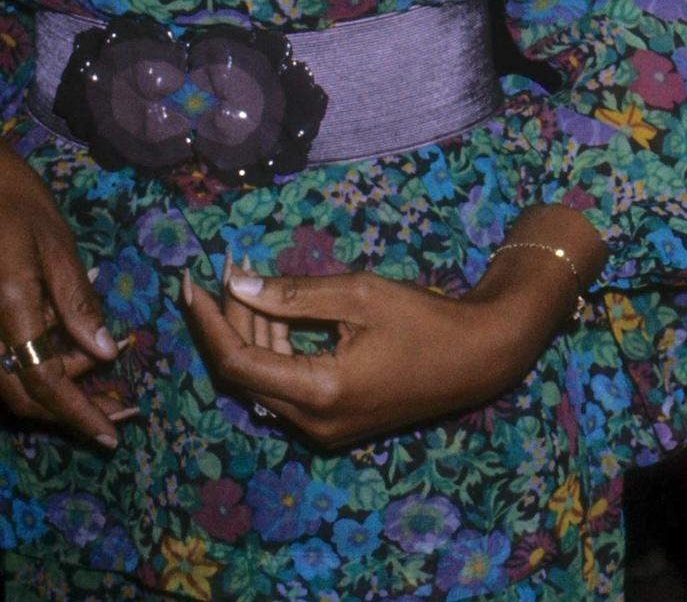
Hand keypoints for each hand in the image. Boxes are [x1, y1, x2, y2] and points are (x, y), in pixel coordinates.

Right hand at [0, 141, 124, 447]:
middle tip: (120, 411)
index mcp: (10, 309)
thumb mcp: (57, 246)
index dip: (77, 413)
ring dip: (57, 395)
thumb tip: (106, 354)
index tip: (110, 435)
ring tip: (107, 388)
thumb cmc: (17, 204)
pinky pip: (5, 367)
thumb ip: (77, 304)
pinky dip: (40, 372)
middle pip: (24, 397)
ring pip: (11, 388)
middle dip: (71, 411)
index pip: (44, 382)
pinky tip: (75, 361)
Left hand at [181, 240, 583, 449]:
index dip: (209, 322)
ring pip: (265, 383)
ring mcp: (323, 430)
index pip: (238, 362)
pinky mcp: (334, 425)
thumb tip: (237, 283)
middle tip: (227, 273)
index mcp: (318, 392)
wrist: (478, 358)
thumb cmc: (424, 319)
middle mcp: (313, 423)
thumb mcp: (359, 294)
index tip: (192, 283)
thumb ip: (295, 294)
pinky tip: (278, 316)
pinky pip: (287, 389)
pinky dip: (277, 352)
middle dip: (229, 323)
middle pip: (246, 374)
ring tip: (250, 284)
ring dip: (253, 336)